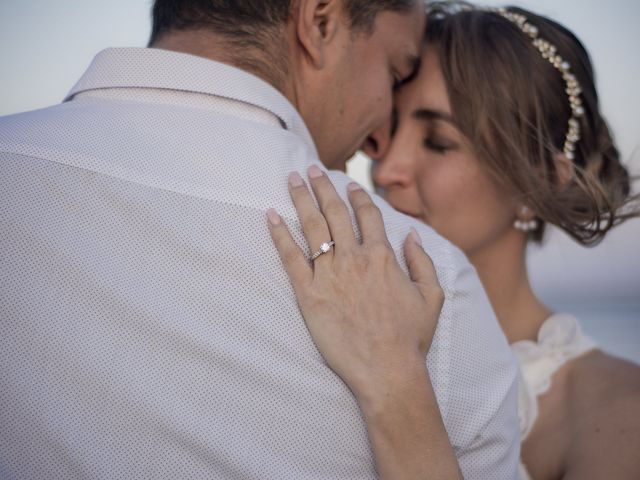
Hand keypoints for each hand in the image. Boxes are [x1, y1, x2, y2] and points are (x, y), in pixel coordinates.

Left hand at [266, 165, 444, 403]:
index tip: (348, 183)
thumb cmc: (410, 337)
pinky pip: (290, 257)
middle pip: (334, 212)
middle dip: (322, 186)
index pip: (367, 215)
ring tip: (292, 179)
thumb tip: (411, 234)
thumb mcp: (431, 296)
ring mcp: (329, 274)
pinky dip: (279, 234)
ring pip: (312, 226)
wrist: (387, 370)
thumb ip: (422, 261)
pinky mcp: (308, 294)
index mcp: (382, 256)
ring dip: (301, 199)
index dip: (357, 196)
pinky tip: (270, 215)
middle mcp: (354, 258)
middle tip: (310, 169)